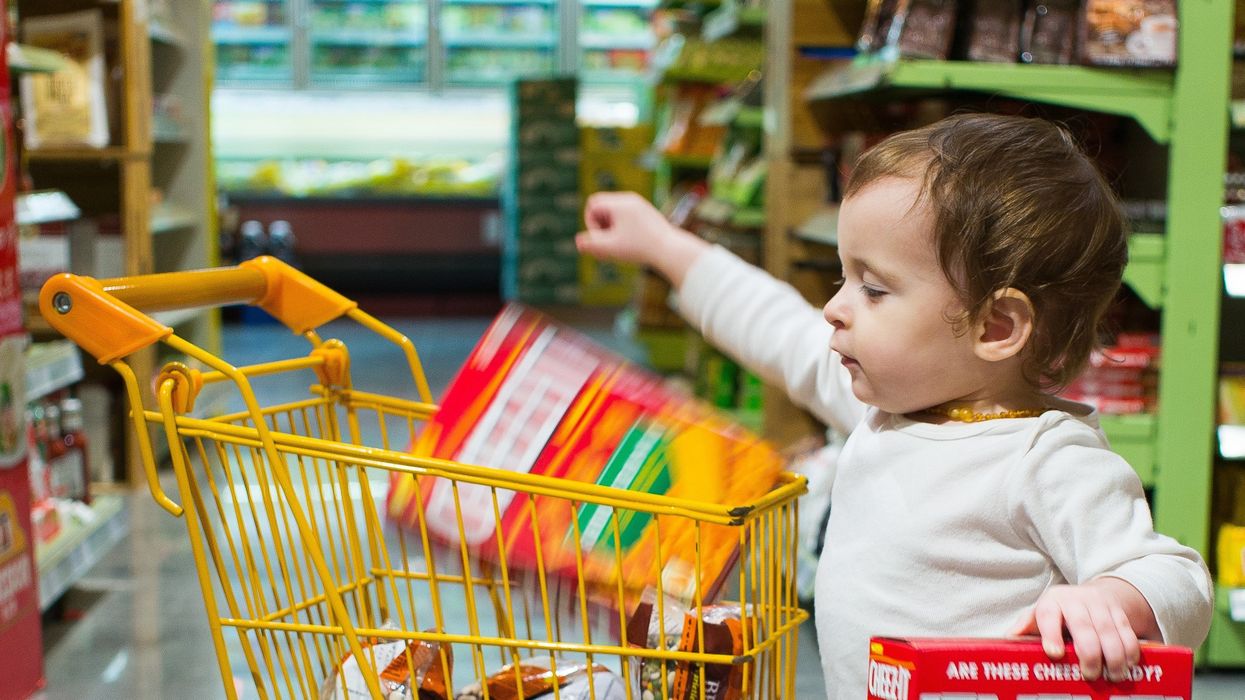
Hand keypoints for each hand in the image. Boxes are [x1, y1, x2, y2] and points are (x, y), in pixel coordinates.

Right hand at [577, 191, 708, 286]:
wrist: (671, 250)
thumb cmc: (640, 248)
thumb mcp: (611, 248)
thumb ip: (591, 245)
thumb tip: (578, 241)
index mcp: (620, 203)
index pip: (592, 203)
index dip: (590, 222)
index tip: (599, 239)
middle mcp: (630, 199)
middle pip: (603, 207)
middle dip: (599, 227)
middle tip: (604, 248)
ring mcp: (640, 205)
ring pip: (615, 213)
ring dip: (610, 230)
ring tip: (615, 249)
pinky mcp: (647, 214)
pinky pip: (627, 217)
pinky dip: (622, 229)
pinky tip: (628, 246)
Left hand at [1010, 578, 1155, 681]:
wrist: (1092, 595)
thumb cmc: (1060, 613)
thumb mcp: (1040, 615)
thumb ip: (1026, 627)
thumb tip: (1009, 639)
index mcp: (1052, 602)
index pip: (1049, 615)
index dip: (1051, 634)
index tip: (1054, 654)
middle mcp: (1076, 600)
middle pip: (1084, 627)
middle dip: (1089, 654)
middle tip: (1090, 675)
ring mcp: (1100, 605)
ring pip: (1110, 631)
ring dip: (1114, 657)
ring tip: (1113, 677)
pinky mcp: (1119, 613)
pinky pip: (1128, 632)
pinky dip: (1130, 652)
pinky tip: (1128, 666)